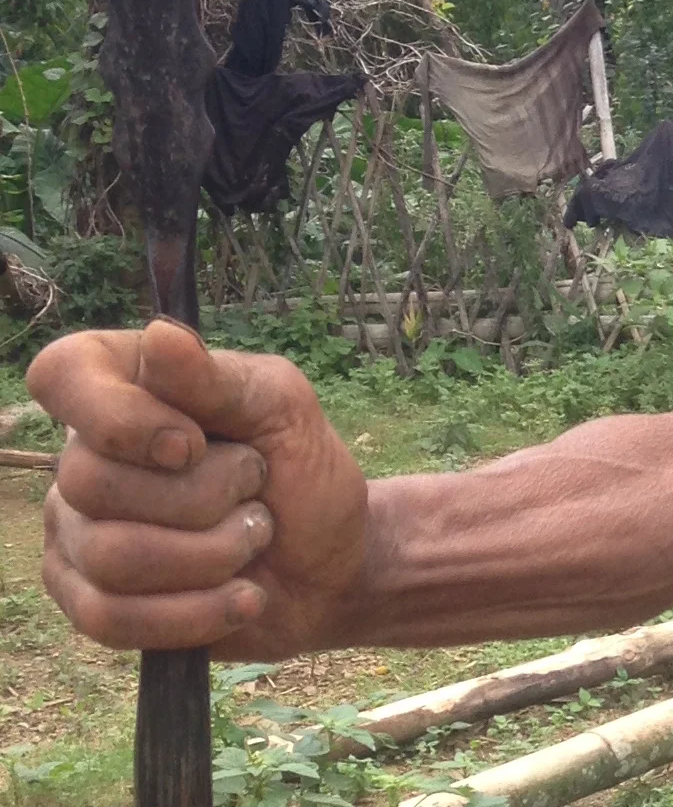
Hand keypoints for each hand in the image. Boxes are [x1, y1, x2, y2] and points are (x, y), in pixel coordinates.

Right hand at [28, 318, 369, 657]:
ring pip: (112, 556)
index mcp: (124, 387)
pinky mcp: (87, 601)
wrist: (330, 564)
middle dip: (205, 497)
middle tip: (255, 489)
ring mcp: (77, 533)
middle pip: (94, 482)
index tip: (193, 443)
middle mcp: (84, 457)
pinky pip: (110, 619)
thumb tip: (158, 334)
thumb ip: (216, 378)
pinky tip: (242, 596)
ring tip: (252, 541)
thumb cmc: (303, 471)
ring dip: (212, 555)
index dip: (118, 416)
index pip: (61, 373)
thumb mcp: (282, 408)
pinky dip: (195, 612)